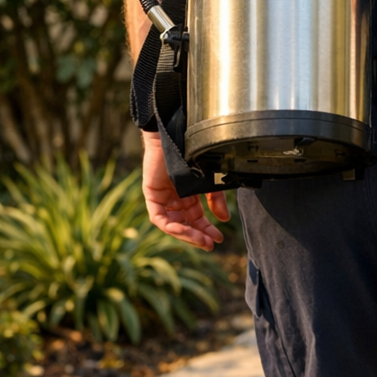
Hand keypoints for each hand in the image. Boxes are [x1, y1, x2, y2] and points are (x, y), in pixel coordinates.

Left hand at [140, 131, 229, 250]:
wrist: (178, 133)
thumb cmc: (194, 153)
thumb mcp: (210, 179)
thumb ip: (215, 199)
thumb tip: (223, 219)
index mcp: (188, 194)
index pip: (196, 218)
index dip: (206, 229)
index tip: (218, 239)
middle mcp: (174, 199)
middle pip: (185, 224)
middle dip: (198, 235)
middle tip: (210, 244)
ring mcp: (162, 198)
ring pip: (172, 225)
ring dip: (186, 234)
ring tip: (201, 240)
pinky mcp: (152, 195)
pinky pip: (160, 218)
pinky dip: (172, 226)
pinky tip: (185, 229)